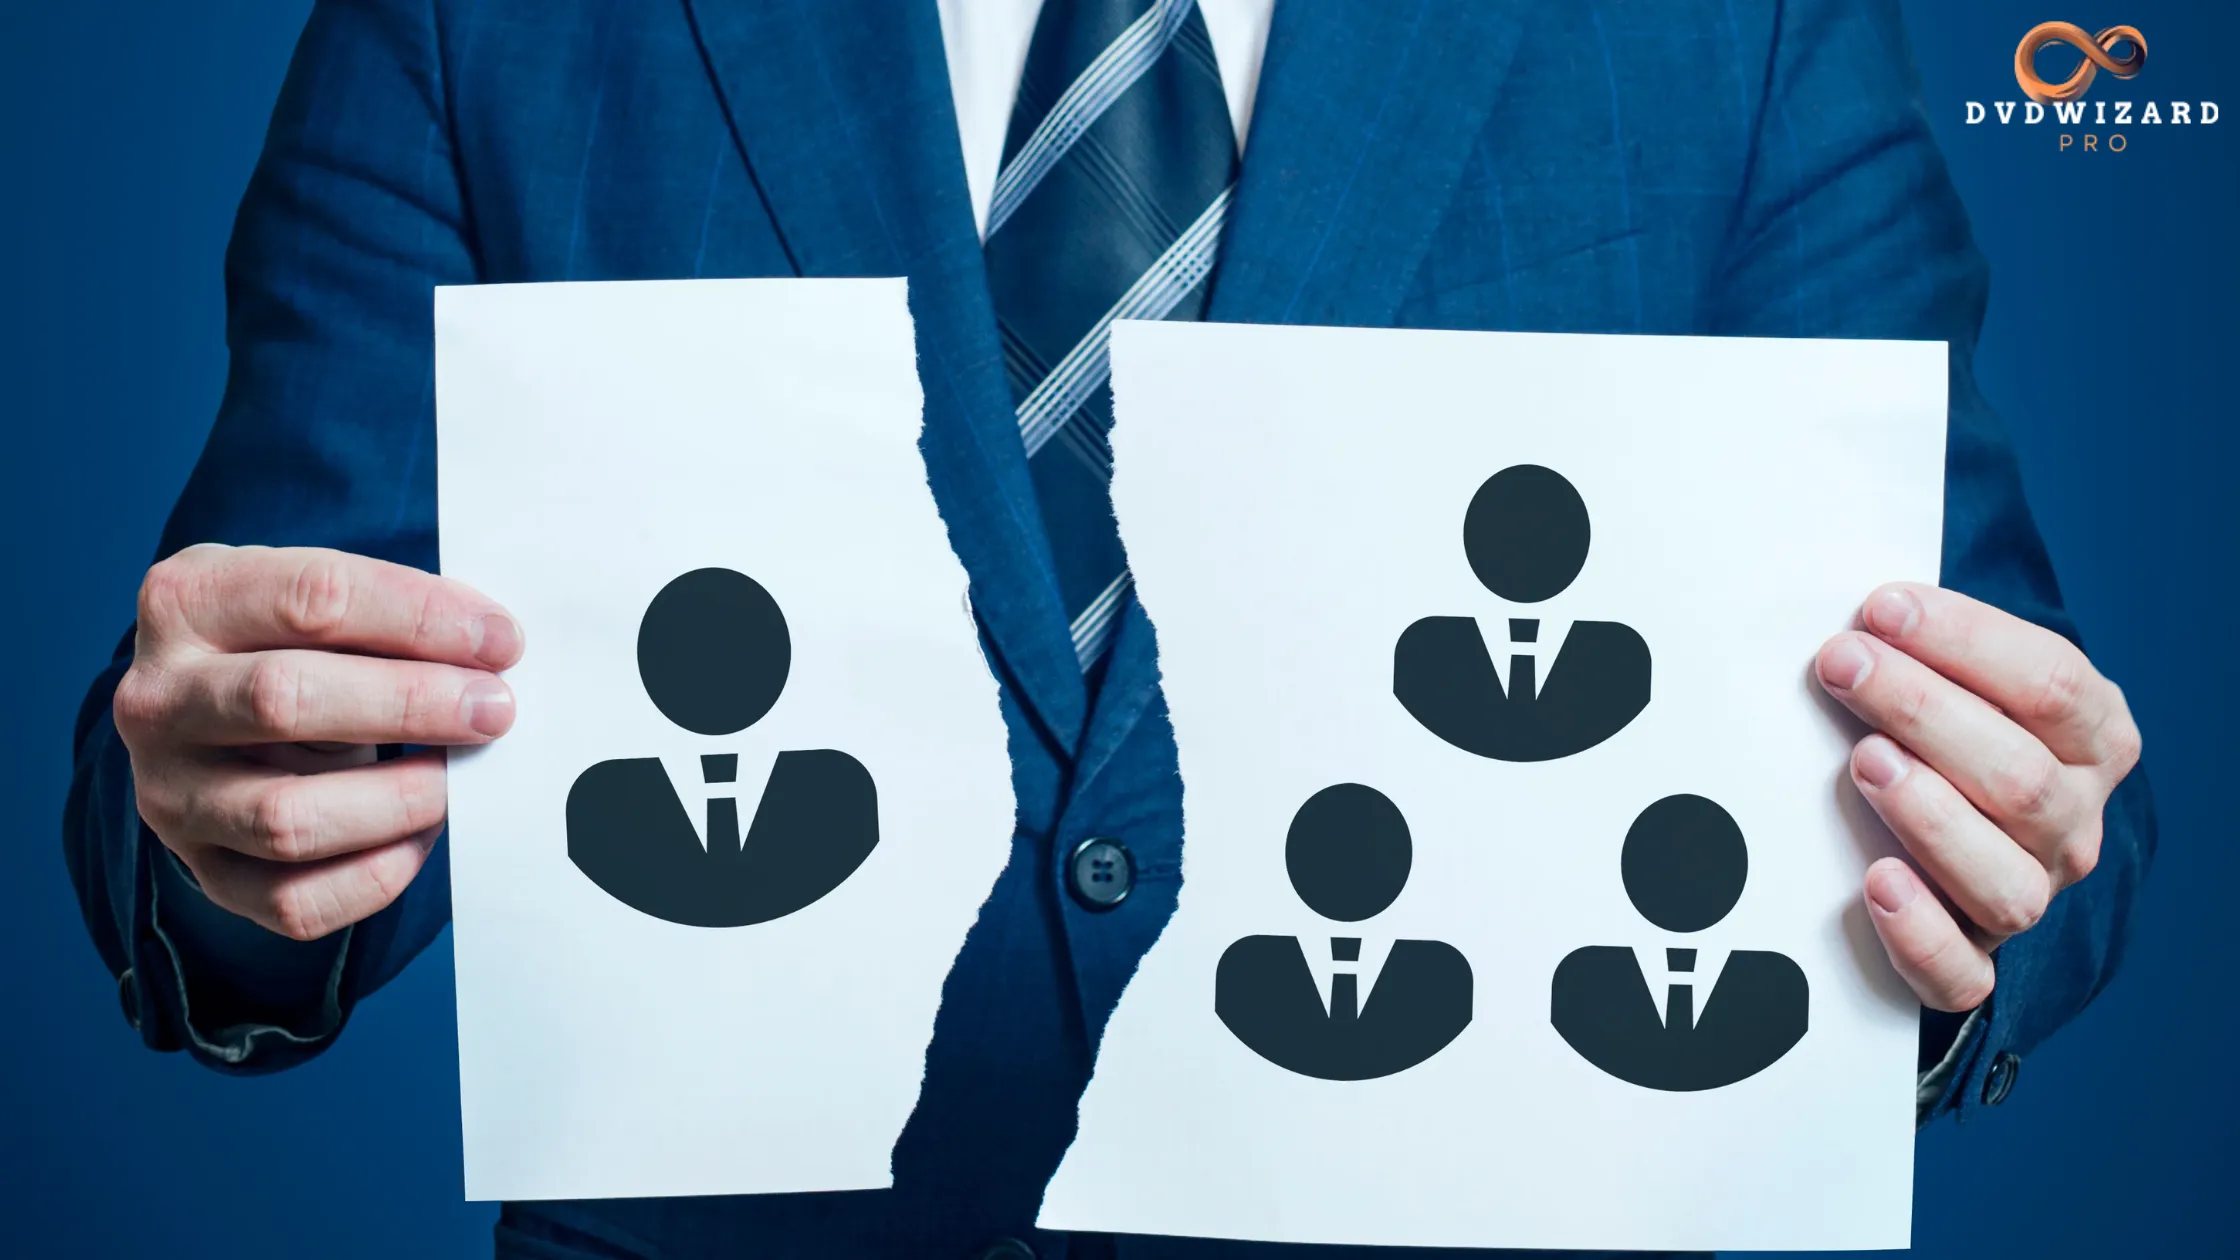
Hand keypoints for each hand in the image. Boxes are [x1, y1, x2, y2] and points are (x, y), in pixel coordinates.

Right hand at [113, 545, 523, 940]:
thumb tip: (493, 648)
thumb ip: (393, 614)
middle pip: (284, 700)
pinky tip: (419, 834)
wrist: (215, 720)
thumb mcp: (320, 603)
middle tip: (492, 710)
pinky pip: (296, 902)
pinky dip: (377, 874)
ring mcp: (171, 795)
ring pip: (287, 818)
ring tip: (456, 778)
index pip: (313, 598)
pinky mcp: (202, 873)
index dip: (420, 619)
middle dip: (412, 704)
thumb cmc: (291, 646)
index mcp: (186, 602)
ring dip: (398, 800)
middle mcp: (158, 701)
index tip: (500, 641)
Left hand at [1815, 583, 2139, 1011]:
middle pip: (2019, 775)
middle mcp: (2071, 822)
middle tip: (1845, 665)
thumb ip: (1930, 644)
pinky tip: (1878, 884)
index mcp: (2091, 737)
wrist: (1965, 840)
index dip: (1966, 641)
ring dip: (1929, 814)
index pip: (2052, 684)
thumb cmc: (1951, 730)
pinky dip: (1920, 935)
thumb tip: (1862, 608)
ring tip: (1865, 761)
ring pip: (2002, 877)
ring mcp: (2030, 894)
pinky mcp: (1975, 962)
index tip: (1881, 608)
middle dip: (1921, 709)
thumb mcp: (1967, 677)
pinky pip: (1961, 974)